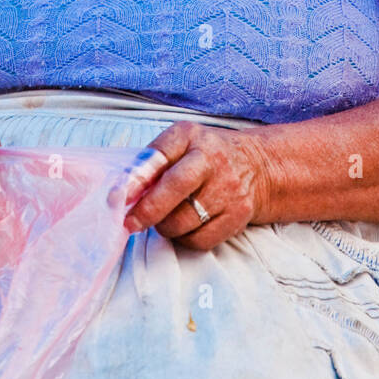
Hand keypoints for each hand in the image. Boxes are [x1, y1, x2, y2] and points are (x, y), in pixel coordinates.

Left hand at [123, 120, 272, 250]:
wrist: (257, 166)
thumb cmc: (207, 153)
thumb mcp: (181, 141)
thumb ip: (153, 160)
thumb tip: (124, 191)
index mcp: (193, 138)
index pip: (162, 155)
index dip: (138, 177)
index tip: (120, 196)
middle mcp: (213, 162)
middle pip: (173, 192)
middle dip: (146, 212)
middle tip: (131, 222)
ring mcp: (228, 190)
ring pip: (183, 222)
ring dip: (165, 226)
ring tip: (165, 218)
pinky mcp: (237, 216)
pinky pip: (200, 240)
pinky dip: (185, 239)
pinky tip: (185, 227)